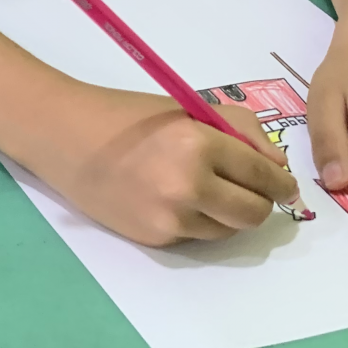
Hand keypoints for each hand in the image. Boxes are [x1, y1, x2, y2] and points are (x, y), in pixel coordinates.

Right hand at [38, 83, 299, 245]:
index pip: (263, 175)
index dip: (280, 181)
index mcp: (199, 144)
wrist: (64, 138)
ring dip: (228, 214)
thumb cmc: (127, 116)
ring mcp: (171, 217)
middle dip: (261, 202)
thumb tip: (277, 167)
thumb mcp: (188, 109)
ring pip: (228, 230)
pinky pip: (196, 235)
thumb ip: (241, 132)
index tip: (283, 183)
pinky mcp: (155, 238)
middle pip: (254, 213)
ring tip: (207, 191)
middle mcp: (189, 186)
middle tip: (252, 190)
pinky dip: (198, 221)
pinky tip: (176, 199)